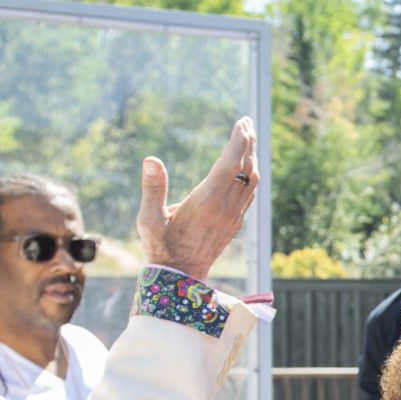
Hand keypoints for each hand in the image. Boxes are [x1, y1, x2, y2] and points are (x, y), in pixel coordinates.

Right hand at [137, 118, 258, 279]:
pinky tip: (247, 165)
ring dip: (252, 157)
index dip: (238, 142)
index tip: (242, 122)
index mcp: (206, 203)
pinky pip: (249, 192)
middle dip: (248, 143)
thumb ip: (152, 189)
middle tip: (246, 121)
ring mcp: (233, 216)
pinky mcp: (235, 223)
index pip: (230, 165)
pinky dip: (250, 173)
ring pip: (250, 180)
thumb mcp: (148, 219)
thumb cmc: (160, 248)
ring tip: (248, 137)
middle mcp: (225, 208)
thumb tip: (151, 159)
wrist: (180, 278)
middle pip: (245, 169)